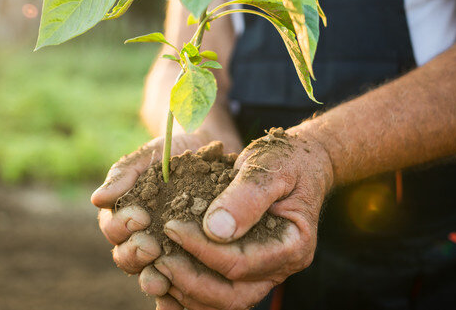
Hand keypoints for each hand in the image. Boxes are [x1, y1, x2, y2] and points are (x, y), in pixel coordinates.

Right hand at [91, 132, 230, 309]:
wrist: (207, 155)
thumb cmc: (171, 153)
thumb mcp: (150, 156)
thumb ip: (124, 173)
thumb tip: (97, 199)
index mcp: (123, 215)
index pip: (112, 229)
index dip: (122, 225)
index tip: (140, 215)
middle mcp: (138, 239)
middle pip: (125, 257)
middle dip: (135, 253)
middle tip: (151, 246)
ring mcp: (161, 255)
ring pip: (147, 276)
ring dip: (150, 280)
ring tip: (161, 279)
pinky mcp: (184, 266)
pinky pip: (174, 291)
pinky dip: (171, 302)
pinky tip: (175, 305)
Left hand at [151, 127, 334, 309]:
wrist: (299, 162)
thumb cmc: (286, 159)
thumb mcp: (268, 166)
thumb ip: (246, 195)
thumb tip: (215, 230)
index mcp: (293, 245)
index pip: (241, 263)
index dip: (202, 250)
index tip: (171, 226)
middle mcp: (280, 267)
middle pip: (232, 296)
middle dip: (190, 281)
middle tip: (158, 257)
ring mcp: (263, 272)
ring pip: (222, 302)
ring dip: (186, 292)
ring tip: (157, 267)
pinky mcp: (247, 269)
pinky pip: (217, 292)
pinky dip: (190, 291)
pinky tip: (164, 280)